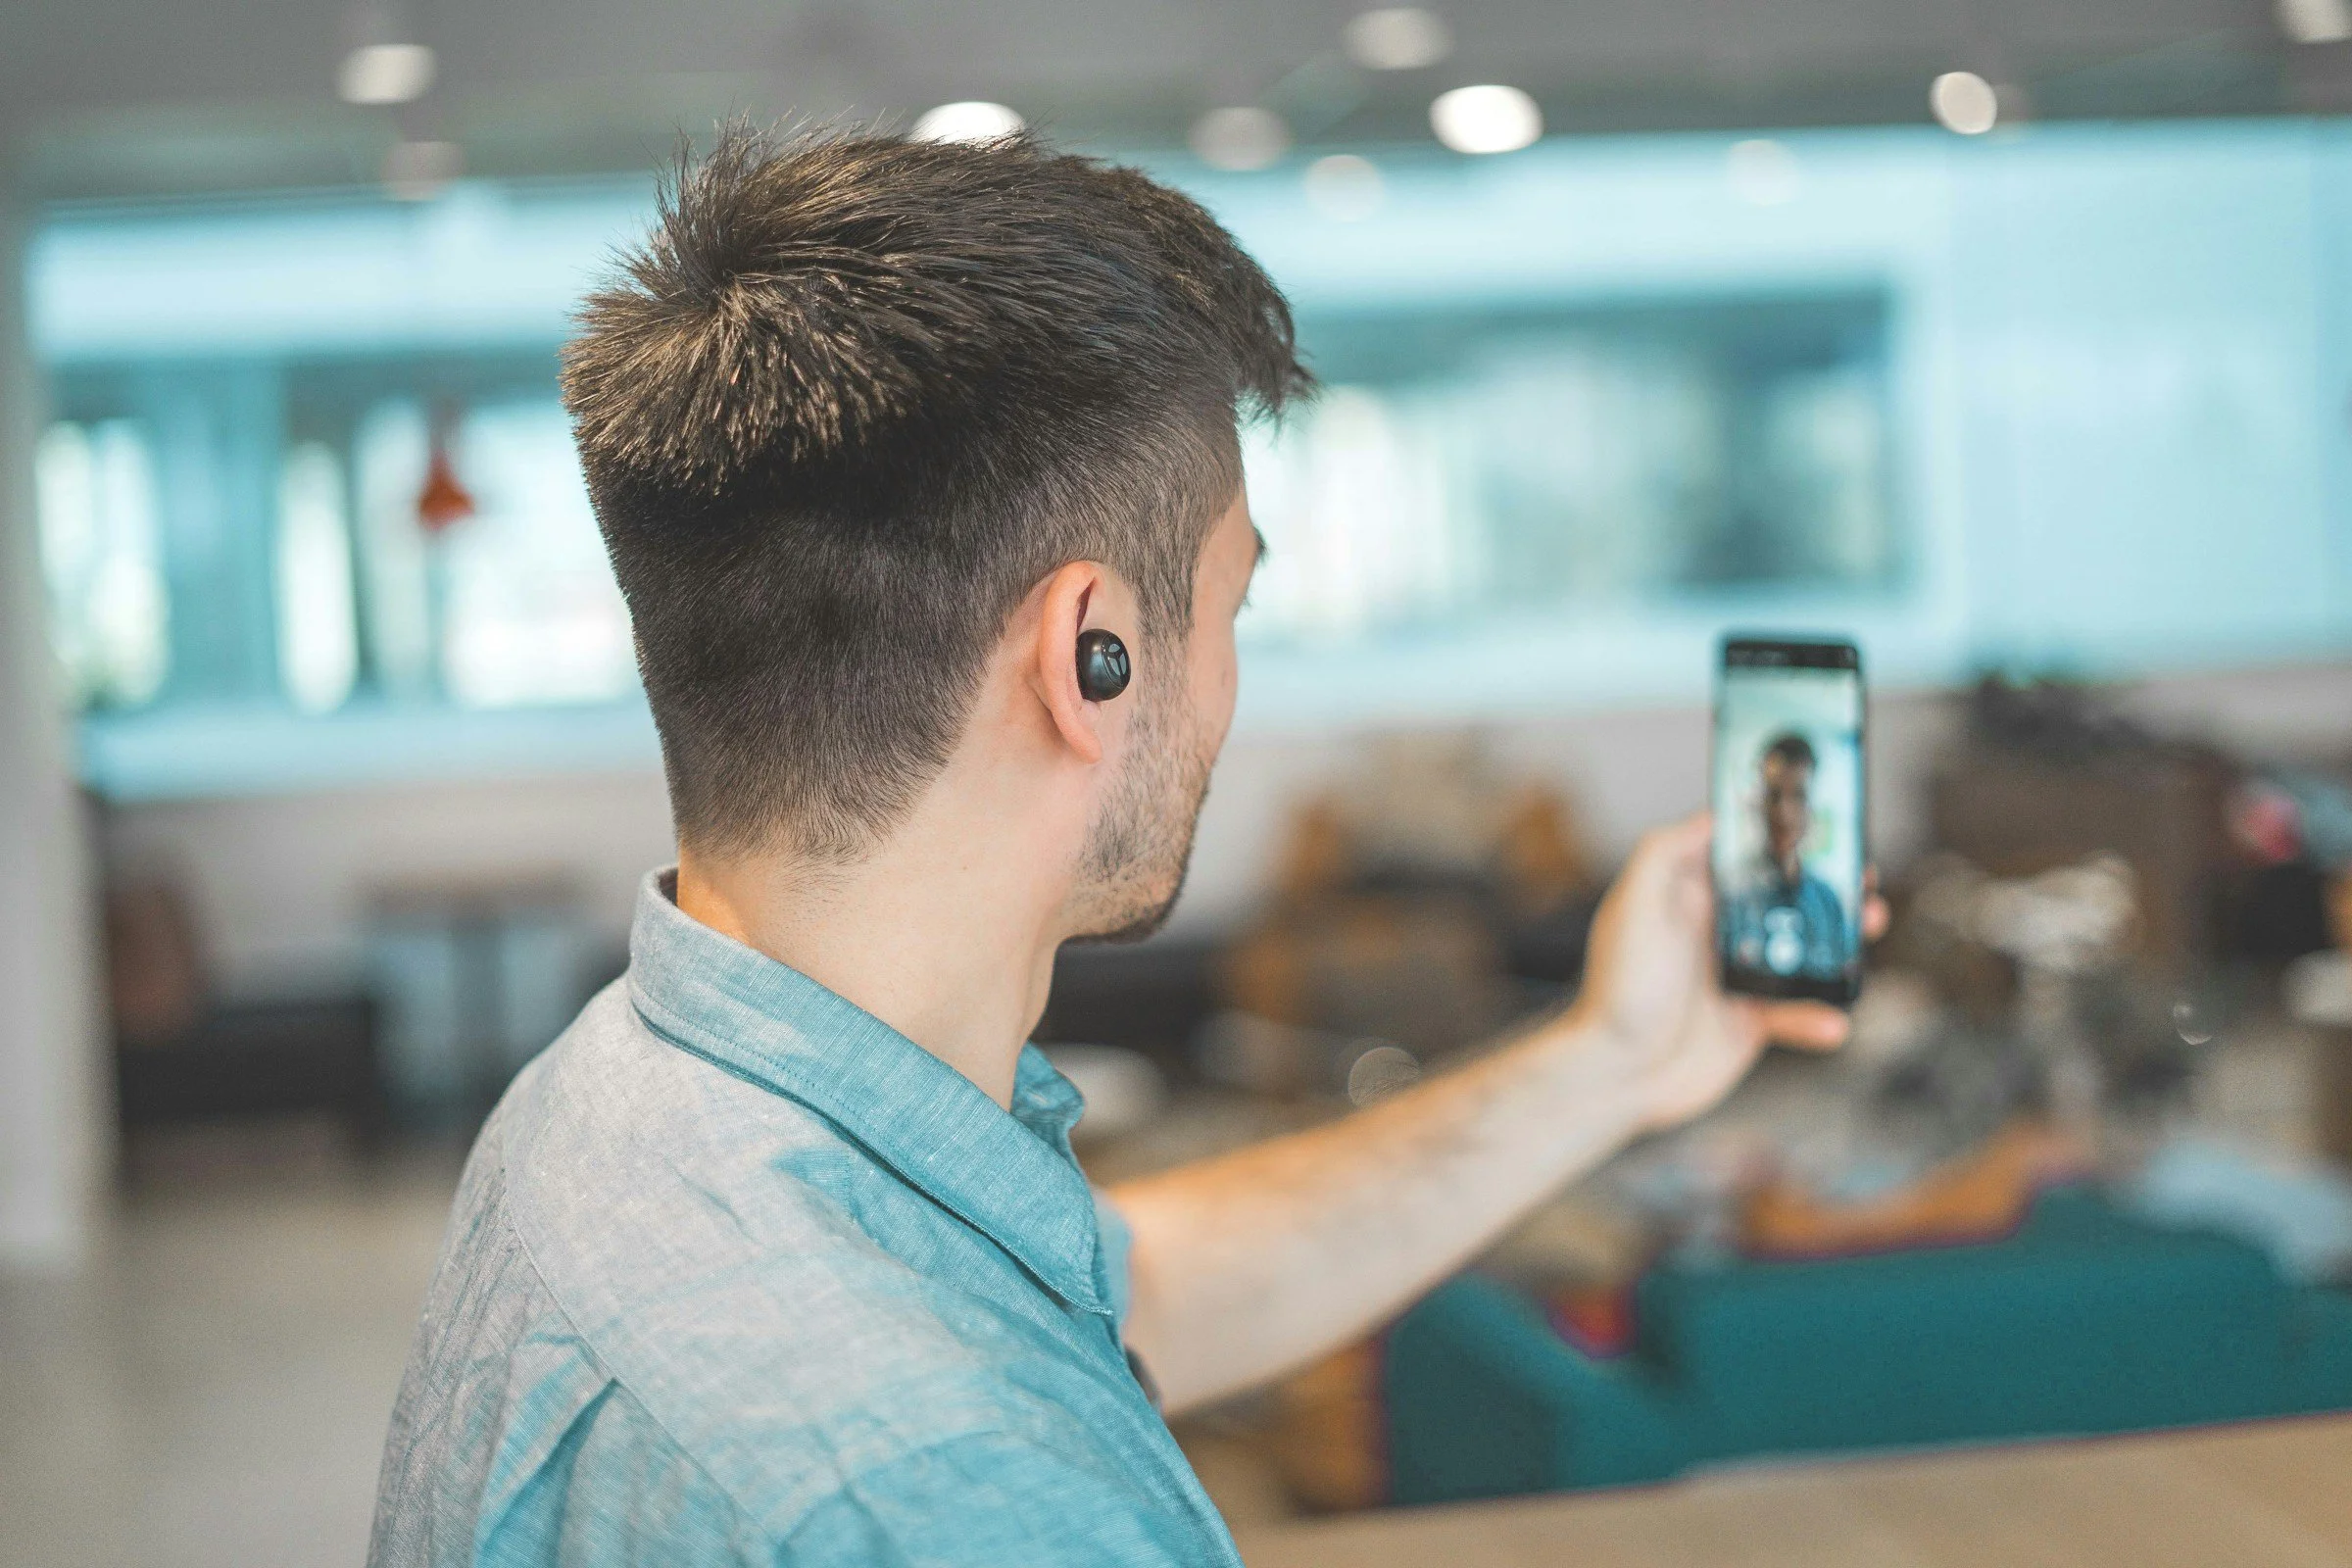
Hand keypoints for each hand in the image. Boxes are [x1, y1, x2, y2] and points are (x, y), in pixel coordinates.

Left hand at [1569, 814, 1887, 1132]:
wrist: (1616, 1074)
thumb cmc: (1618, 990)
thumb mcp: (1635, 906)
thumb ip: (1665, 853)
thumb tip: (1710, 814)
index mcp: (1688, 897)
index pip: (1742, 855)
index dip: (1781, 840)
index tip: (1820, 825)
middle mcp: (1714, 932)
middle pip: (1782, 898)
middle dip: (1826, 887)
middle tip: (1861, 879)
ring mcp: (1735, 977)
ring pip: (1801, 951)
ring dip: (1840, 941)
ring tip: (1868, 926)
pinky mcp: (1747, 1022)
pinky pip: (1796, 1012)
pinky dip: (1818, 1016)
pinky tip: (1832, 1022)